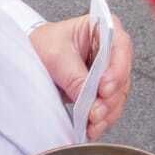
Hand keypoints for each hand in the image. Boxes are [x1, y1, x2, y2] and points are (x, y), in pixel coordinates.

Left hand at [30, 13, 133, 139]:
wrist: (32, 52)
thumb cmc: (45, 43)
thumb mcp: (56, 55)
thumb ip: (74, 75)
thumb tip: (87, 97)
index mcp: (103, 28)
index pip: (121, 46)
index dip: (117, 68)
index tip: (104, 87)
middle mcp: (111, 50)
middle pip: (123, 75)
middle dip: (111, 97)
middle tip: (96, 111)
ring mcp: (109, 71)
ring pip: (119, 94)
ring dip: (108, 111)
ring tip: (93, 122)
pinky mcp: (102, 89)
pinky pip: (109, 105)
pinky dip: (103, 118)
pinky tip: (93, 126)